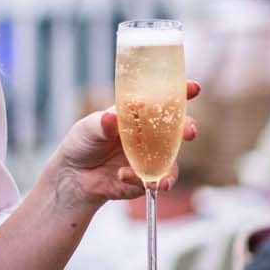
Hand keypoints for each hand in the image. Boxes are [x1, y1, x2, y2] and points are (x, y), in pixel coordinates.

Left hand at [52, 80, 200, 209]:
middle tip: (189, 131)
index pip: (164, 101)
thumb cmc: (84, 142)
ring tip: (161, 178)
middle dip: (187, 128)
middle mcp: (151, 136)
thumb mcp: (87, 129)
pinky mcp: (147, 179)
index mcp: (139, 115)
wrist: (75, 175)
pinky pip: (154, 181)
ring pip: (172, 162)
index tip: (193, 88)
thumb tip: (109, 118)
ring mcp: (152, 158)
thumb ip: (100, 124)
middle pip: (177, 130)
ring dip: (170, 169)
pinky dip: (142, 180)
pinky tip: (124, 176)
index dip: (181, 93)